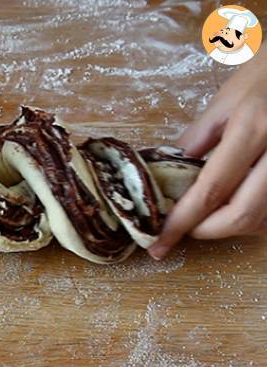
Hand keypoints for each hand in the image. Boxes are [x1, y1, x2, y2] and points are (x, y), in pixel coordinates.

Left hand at [149, 47, 266, 258]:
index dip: (182, 222)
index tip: (159, 242)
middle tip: (182, 227)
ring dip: (228, 226)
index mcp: (253, 129)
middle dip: (206, 230)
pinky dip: (251, 218)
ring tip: (205, 215)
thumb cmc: (263, 75)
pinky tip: (234, 206)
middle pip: (242, 215)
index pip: (211, 190)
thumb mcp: (222, 104)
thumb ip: (194, 143)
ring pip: (262, 220)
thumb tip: (165, 177)